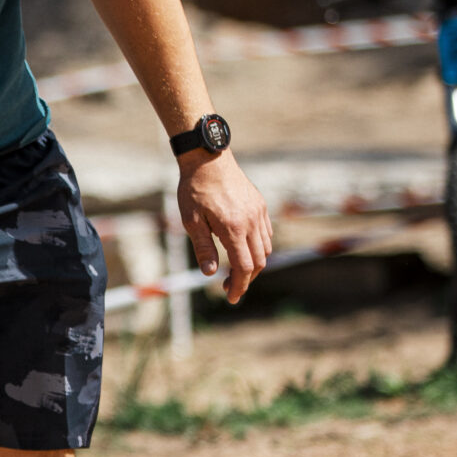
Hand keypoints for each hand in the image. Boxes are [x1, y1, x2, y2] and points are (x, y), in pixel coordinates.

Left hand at [178, 150, 274, 304]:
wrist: (207, 158)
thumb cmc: (194, 189)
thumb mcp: (191, 221)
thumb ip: (203, 248)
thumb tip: (210, 274)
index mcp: (233, 228)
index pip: (244, 267)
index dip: (239, 286)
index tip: (230, 298)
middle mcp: (251, 221)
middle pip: (258, 261)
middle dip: (245, 279)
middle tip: (228, 287)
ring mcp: (258, 212)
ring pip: (265, 248)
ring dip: (253, 264)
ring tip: (233, 269)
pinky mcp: (260, 205)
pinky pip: (266, 233)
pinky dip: (258, 247)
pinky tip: (243, 249)